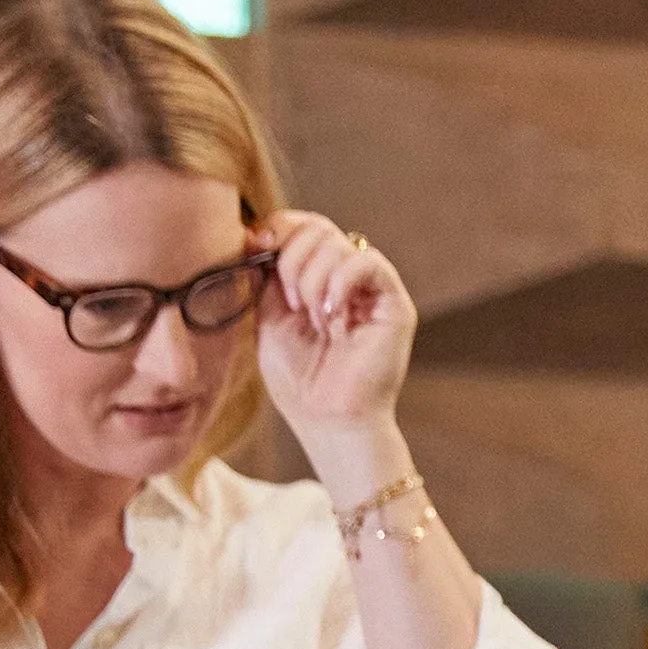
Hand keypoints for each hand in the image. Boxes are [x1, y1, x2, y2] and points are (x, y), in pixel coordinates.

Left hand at [254, 209, 417, 441]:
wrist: (328, 422)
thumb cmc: (300, 382)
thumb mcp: (268, 316)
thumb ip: (265, 273)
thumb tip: (253, 230)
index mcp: (318, 280)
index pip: (302, 226)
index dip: (278, 227)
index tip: (256, 246)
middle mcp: (347, 280)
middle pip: (318, 227)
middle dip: (292, 259)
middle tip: (292, 303)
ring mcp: (372, 291)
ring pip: (337, 243)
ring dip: (313, 280)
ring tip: (315, 321)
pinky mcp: (394, 305)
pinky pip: (367, 262)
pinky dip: (340, 281)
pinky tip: (333, 315)